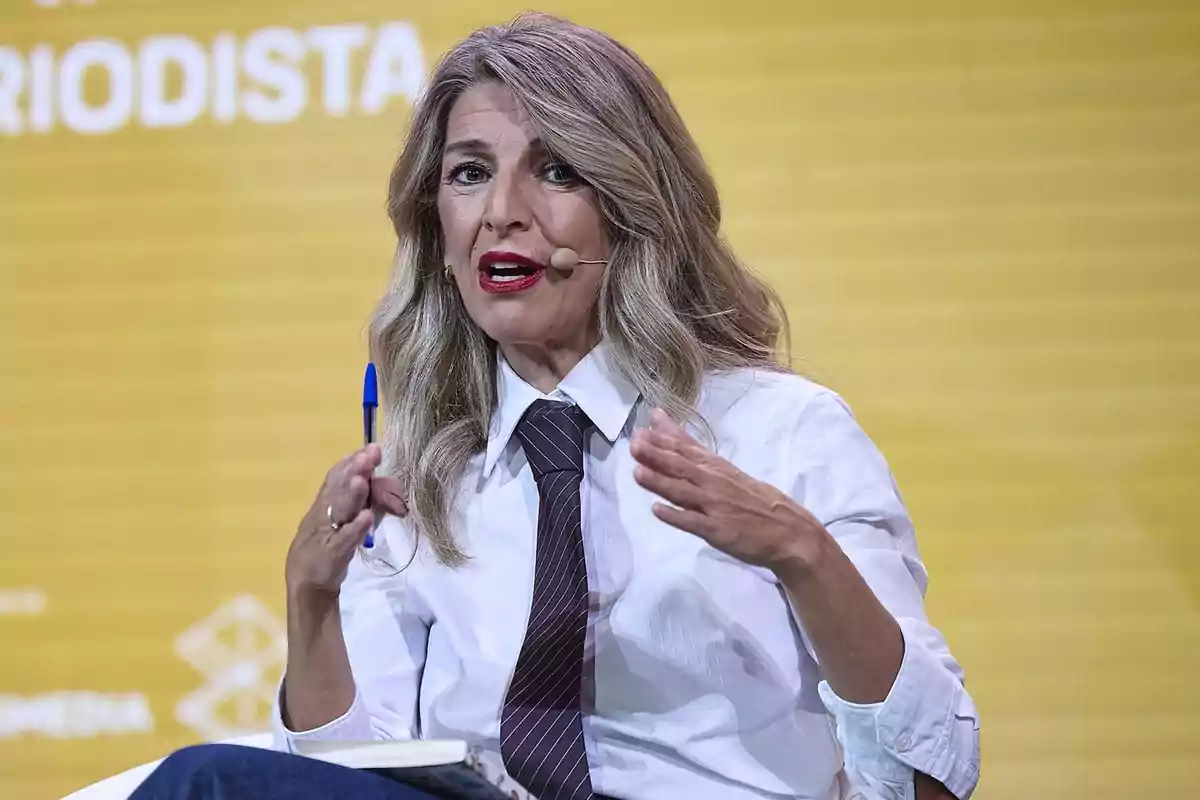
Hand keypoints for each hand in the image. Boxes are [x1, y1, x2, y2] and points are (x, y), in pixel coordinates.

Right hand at [286, 444, 408, 597]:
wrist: (306, 585)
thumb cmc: (326, 548)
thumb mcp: (340, 521)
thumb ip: (356, 502)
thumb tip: (378, 480)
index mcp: (323, 504)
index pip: (335, 477)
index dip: (351, 461)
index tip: (370, 447)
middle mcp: (322, 514)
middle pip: (337, 488)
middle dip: (354, 470)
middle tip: (370, 454)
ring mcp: (325, 534)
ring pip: (338, 510)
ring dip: (352, 494)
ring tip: (363, 479)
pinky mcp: (331, 555)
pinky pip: (343, 540)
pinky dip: (355, 528)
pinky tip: (367, 517)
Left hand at [630, 409, 827, 574]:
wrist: (789, 531)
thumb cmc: (755, 500)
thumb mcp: (727, 471)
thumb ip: (696, 453)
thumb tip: (671, 431)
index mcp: (717, 468)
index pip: (687, 449)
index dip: (663, 439)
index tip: (641, 428)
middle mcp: (714, 483)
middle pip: (681, 466)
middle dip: (657, 454)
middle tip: (634, 444)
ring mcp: (715, 506)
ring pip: (683, 491)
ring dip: (660, 481)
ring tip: (638, 472)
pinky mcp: (718, 530)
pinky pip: (693, 522)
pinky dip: (676, 515)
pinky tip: (658, 510)